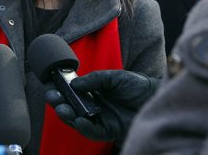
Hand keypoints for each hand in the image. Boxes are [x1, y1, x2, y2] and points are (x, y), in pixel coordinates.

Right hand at [44, 70, 158, 140]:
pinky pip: (92, 131)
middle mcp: (93, 104)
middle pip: (70, 106)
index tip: (51, 85)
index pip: (70, 91)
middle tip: (54, 98)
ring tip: (63, 110)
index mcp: (92, 90)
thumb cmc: (137, 85)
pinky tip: (79, 121)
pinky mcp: (108, 130)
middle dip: (58, 103)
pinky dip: (84, 127)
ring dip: (67, 115)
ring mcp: (100, 118)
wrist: (156, 97)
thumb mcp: (114, 77)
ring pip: (77, 120)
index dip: (59, 89)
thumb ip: (95, 79)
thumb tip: (74, 84)